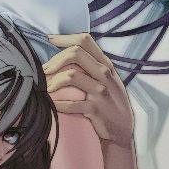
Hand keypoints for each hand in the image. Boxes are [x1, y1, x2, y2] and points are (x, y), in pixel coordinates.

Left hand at [43, 32, 133, 146]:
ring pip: (71, 75)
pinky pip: (71, 103)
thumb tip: (66, 53)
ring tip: (47, 88)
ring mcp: (101, 92)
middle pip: (76, 53)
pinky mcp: (96, 109)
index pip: (85, 41)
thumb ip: (92, 65)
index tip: (50, 40)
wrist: (122, 130)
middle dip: (55, 60)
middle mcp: (105, 74)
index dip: (65, 38)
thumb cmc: (111, 102)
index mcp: (106, 64)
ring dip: (54, 81)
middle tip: (45, 70)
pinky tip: (52, 104)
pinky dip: (58, 103)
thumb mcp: (108, 80)